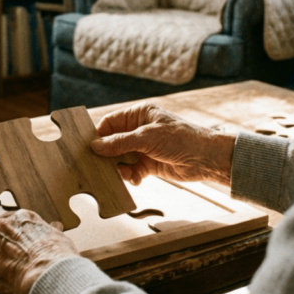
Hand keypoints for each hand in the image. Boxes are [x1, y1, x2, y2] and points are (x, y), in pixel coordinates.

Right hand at [91, 103, 234, 185]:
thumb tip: (96, 146)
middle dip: (107, 154)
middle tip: (97, 166)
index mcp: (139, 114)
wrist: (205, 158)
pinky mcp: (149, 164)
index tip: (87, 147)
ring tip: (120, 175)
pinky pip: (132, 170)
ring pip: (121, 158)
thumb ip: (120, 143)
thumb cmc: (180, 139)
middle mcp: (140, 130)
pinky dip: (130, 176)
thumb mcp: (146, 137)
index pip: (111, 123)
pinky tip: (135, 179)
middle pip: (113, 142)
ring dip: (119, 168)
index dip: (99, 134)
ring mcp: (144, 148)